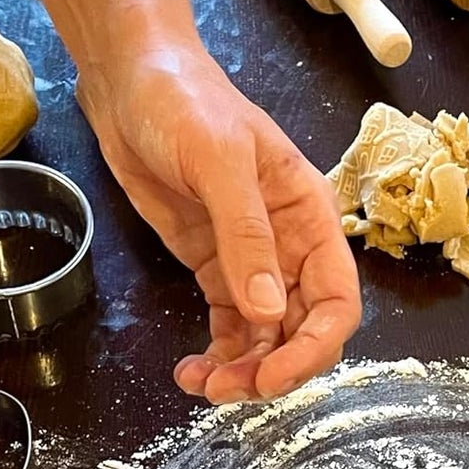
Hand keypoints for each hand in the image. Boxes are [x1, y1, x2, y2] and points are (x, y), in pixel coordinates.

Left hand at [77, 46, 361, 404]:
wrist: (132, 80)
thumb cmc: (184, 100)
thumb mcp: (219, 160)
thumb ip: (246, 236)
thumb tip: (267, 311)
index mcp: (310, 218)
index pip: (337, 300)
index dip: (314, 347)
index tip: (274, 375)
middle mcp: (291, 248)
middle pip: (304, 331)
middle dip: (274, 369)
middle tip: (228, 389)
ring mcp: (254, 263)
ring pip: (267, 340)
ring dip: (242, 372)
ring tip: (202, 385)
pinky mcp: (217, 270)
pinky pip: (231, 329)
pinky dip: (218, 357)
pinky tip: (191, 370)